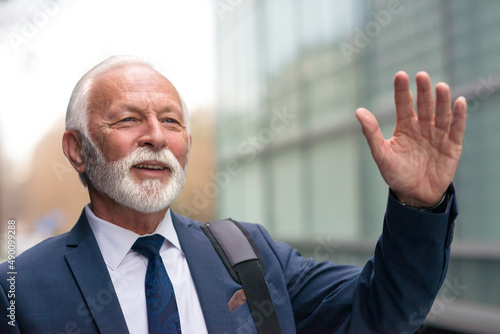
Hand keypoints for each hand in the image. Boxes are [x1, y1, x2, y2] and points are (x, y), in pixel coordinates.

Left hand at [355, 71, 466, 207]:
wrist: (413, 194)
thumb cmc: (395, 174)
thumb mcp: (381, 153)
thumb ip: (371, 133)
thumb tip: (358, 111)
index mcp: (405, 127)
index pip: (403, 104)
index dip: (402, 90)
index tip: (400, 75)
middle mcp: (422, 127)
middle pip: (424, 105)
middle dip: (423, 91)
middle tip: (421, 75)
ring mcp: (438, 135)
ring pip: (441, 114)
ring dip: (441, 100)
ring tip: (440, 86)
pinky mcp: (452, 146)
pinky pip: (456, 129)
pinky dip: (458, 116)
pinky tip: (458, 102)